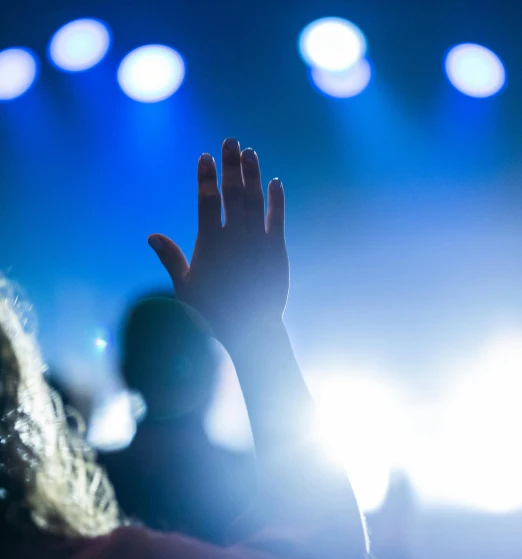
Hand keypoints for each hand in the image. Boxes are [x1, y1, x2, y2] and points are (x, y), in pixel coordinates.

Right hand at [148, 138, 288, 345]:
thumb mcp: (185, 287)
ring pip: (254, 200)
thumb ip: (171, 259)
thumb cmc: (212, 312)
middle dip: (230, 165)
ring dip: (252, 174)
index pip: (207, 201)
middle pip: (232, 192)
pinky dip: (276, 199)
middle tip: (230, 140)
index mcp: (210, 243)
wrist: (249, 329)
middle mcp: (234, 236)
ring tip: (249, 152)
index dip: (206, 177)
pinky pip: (276, 218)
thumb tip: (152, 236)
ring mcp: (257, 241)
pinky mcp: (276, 250)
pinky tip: (274, 181)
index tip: (205, 157)